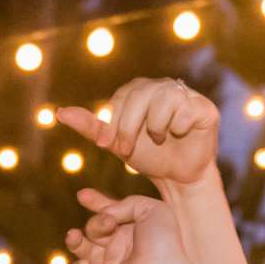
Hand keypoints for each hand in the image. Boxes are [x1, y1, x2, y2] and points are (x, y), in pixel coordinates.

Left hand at [58, 78, 220, 189]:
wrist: (180, 177)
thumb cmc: (149, 157)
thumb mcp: (116, 143)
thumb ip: (92, 126)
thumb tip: (60, 113)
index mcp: (141, 91)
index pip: (122, 96)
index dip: (113, 121)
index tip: (107, 145)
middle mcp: (163, 87)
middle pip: (140, 94)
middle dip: (128, 126)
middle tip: (127, 151)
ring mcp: (185, 95)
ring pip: (163, 99)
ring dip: (154, 126)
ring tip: (158, 140)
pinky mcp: (204, 107)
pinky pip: (185, 109)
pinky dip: (177, 127)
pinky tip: (179, 135)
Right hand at [66, 189, 192, 263]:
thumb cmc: (162, 241)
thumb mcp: (150, 208)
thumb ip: (125, 203)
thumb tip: (103, 216)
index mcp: (132, 229)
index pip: (109, 213)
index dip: (96, 203)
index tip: (82, 195)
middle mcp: (120, 247)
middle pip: (94, 229)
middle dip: (96, 224)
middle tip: (109, 224)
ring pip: (82, 250)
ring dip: (74, 241)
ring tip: (73, 235)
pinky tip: (85, 263)